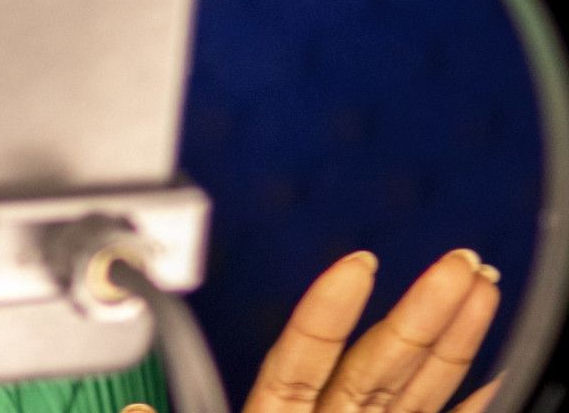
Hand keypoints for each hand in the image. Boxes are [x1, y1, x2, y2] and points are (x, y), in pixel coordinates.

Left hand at [244, 247, 501, 412]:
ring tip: (482, 285)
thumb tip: (154, 403)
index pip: (300, 359)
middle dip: (419, 312)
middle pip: (374, 363)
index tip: (359, 263)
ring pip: (414, 386)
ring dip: (454, 338)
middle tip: (459, 261)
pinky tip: (504, 372)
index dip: (326, 314)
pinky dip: (481, 403)